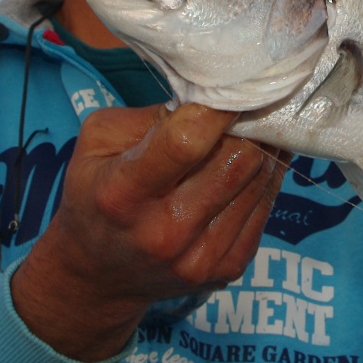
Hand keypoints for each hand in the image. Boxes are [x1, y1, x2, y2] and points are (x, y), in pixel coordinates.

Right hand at [11, 103, 288, 360]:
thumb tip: (213, 99)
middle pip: (239, 159)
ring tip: (244, 136)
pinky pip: (267, 206)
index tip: (231, 87)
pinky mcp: (229, 269)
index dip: (218, 109)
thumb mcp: (98, 142)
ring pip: (261, 180)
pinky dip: (262, 180)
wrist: (97, 275)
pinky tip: (244, 169)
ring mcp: (200, 257)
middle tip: (241, 111)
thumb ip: (152, 118)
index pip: (187, 142)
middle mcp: (164, 232)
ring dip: (259, 151)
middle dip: (246, 127)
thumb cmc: (96, 194)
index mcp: (123, 194)